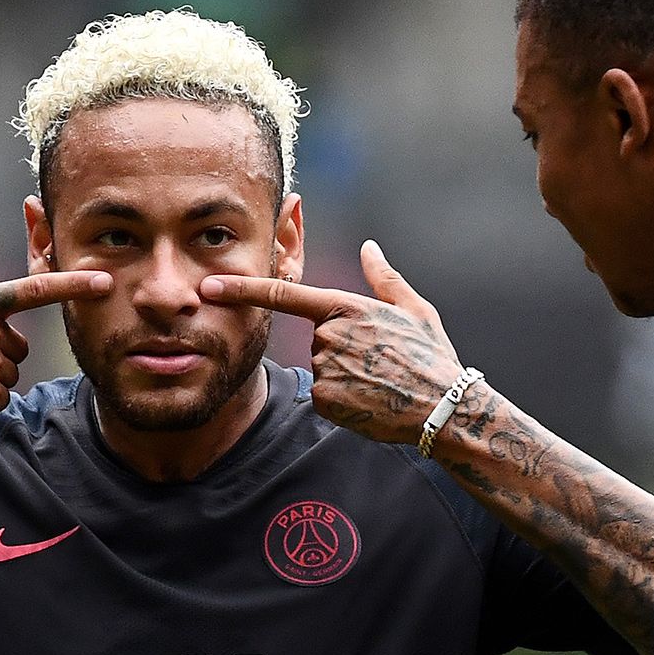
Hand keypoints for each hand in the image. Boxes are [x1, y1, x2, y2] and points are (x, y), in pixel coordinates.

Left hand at [200, 240, 462, 443]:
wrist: (443, 408)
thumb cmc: (432, 356)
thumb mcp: (415, 309)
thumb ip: (384, 277)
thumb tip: (369, 247)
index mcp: (345, 308)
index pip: (284, 294)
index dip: (242, 289)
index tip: (210, 286)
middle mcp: (328, 336)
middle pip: (317, 339)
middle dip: (342, 348)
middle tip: (381, 360)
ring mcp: (324, 369)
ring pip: (322, 367)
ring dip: (345, 374)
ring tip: (381, 381)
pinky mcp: (325, 399)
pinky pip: (325, 394)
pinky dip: (343, 398)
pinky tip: (371, 399)